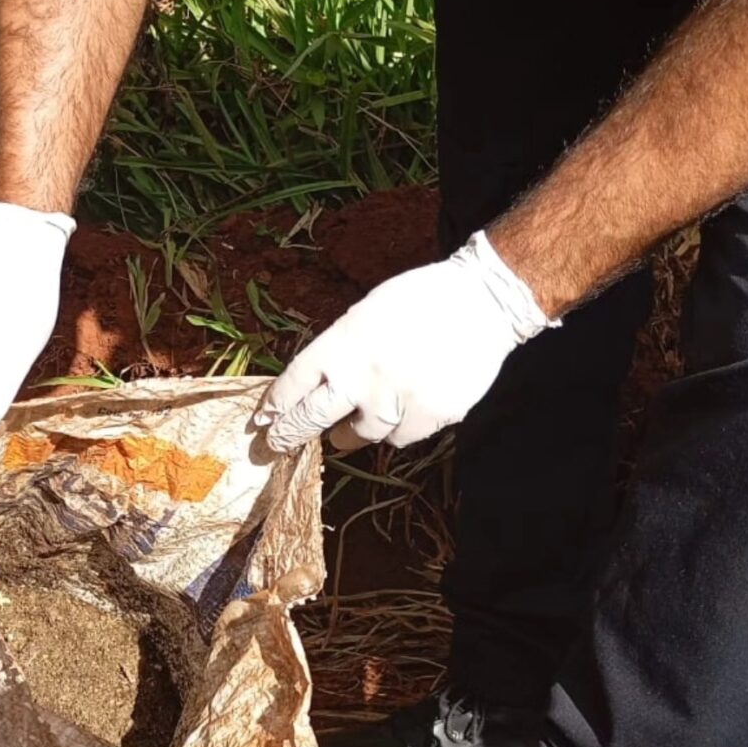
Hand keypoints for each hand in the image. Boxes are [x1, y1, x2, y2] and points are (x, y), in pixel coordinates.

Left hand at [257, 232, 557, 452]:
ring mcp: (393, 402)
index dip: (276, 406)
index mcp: (341, 344)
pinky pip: (398, 439)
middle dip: (289, 435)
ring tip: (359, 420)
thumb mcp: (366, 314)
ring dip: (352, 431)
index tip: (264, 421)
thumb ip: (341, 350)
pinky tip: (406, 409)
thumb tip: (318, 386)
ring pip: (357, 436)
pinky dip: (397, 429)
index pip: (294, 383)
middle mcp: (360, 377)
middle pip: (310, 420)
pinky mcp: (425, 419)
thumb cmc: (420, 301)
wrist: (483, 302)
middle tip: (277, 445)